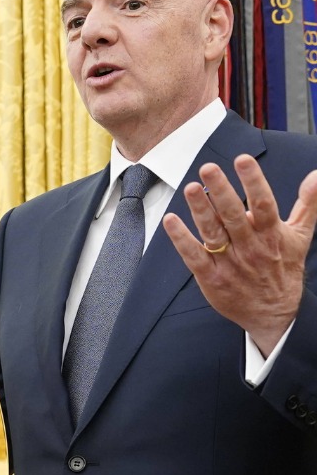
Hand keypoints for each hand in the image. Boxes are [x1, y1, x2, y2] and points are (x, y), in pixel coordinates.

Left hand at [162, 154, 316, 355]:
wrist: (273, 314)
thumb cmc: (283, 270)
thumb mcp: (300, 237)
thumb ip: (307, 204)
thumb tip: (316, 176)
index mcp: (272, 235)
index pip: (265, 204)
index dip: (254, 181)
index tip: (243, 160)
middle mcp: (250, 248)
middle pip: (234, 215)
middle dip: (220, 191)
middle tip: (208, 169)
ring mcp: (230, 263)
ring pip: (213, 233)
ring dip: (199, 210)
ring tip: (190, 188)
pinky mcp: (211, 277)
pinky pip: (194, 256)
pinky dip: (181, 239)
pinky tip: (171, 221)